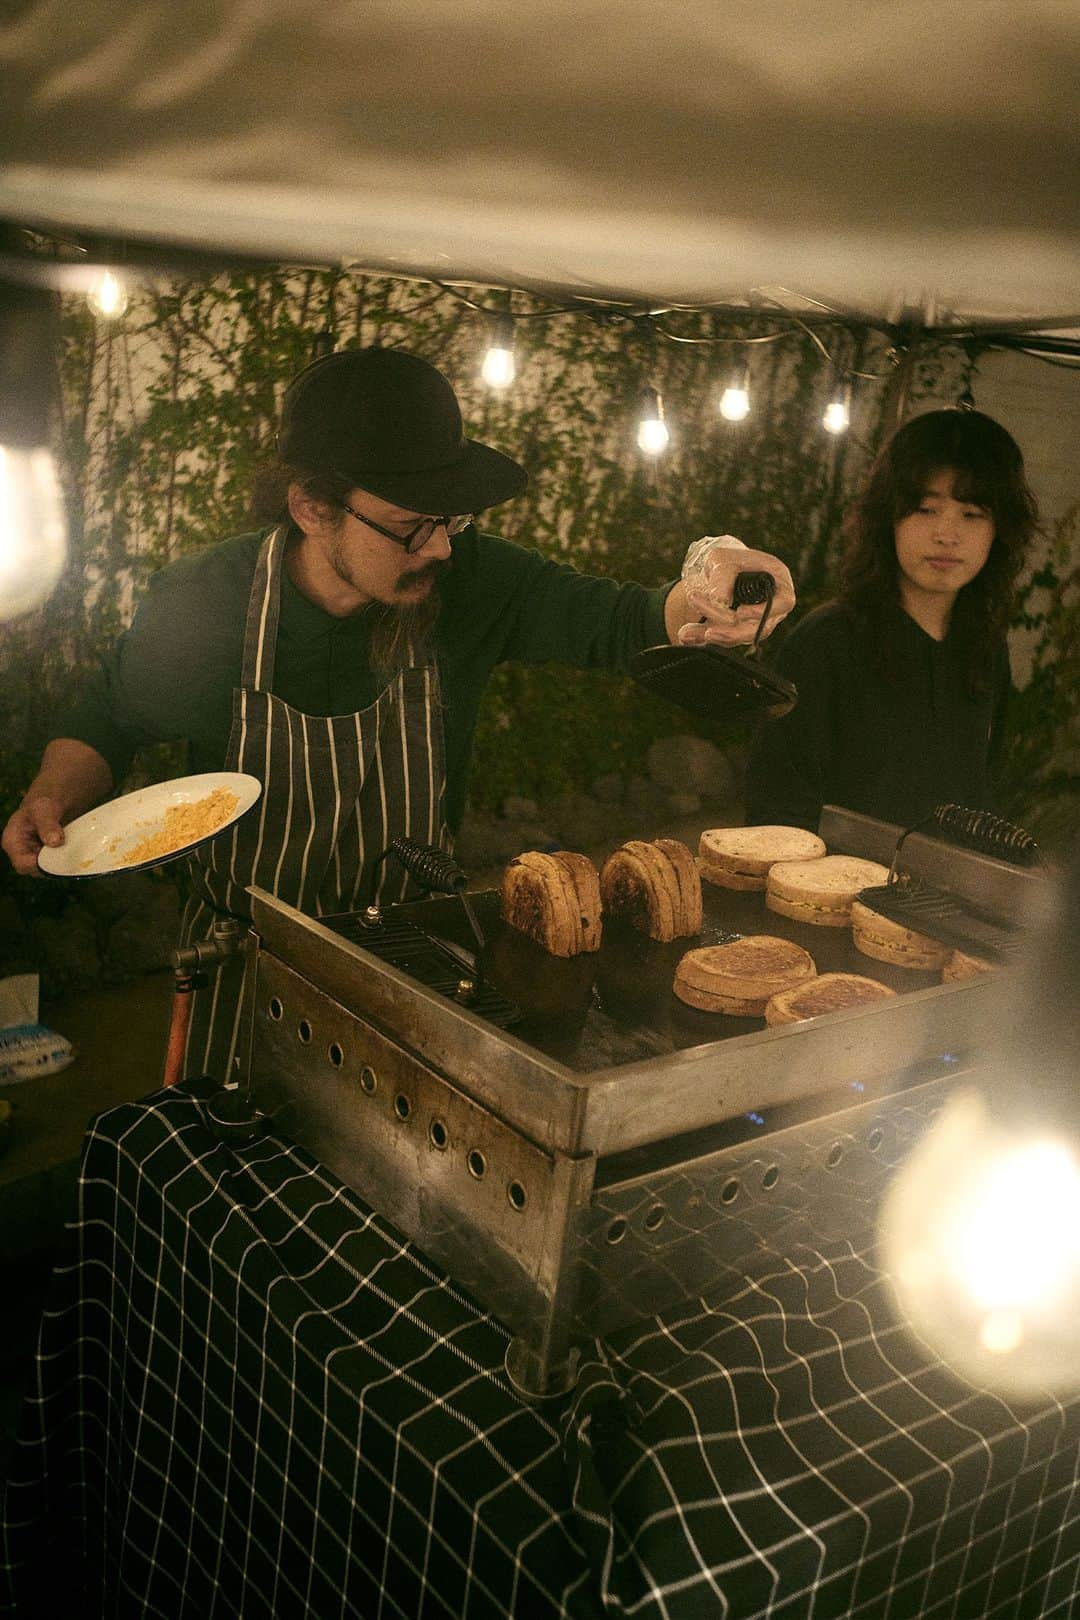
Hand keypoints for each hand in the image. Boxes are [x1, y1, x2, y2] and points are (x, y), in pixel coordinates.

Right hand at [1, 795, 65, 875]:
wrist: (51, 805)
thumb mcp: (44, 810)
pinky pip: (56, 866)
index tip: (58, 856)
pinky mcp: (46, 859)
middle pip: (36, 871)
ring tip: (72, 849)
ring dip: (61, 864)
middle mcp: (21, 853)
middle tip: (70, 853)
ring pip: (48, 871)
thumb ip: (48, 824)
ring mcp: (34, 858)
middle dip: (53, 865)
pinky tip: (75, 851)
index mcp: (12, 842)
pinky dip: (66, 861)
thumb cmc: (42, 804)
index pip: (22, 864)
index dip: (40, 865)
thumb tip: (55, 842)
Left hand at [676, 536, 795, 647]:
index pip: (784, 602)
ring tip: (687, 632)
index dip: (764, 611)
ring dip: (714, 635)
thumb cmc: (726, 561)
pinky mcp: (738, 632)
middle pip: (759, 627)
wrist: (715, 573)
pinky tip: (685, 635)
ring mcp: (756, 621)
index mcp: (777, 581)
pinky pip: (723, 639)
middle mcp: (772, 605)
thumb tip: (720, 599)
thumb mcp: (721, 558)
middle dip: (731, 630)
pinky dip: (702, 637)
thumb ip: (723, 574)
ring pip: (740, 636)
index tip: (740, 613)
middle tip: (707, 629)